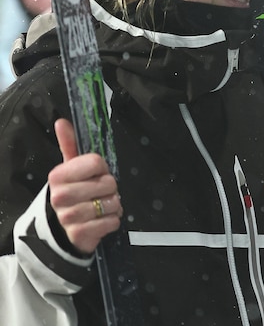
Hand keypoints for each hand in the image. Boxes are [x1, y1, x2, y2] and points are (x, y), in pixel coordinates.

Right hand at [47, 118, 122, 254]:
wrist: (63, 229)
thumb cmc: (73, 193)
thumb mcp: (71, 168)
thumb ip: (69, 144)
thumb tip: (62, 121)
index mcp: (58, 175)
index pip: (96, 162)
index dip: (102, 168)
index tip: (96, 174)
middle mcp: (59, 196)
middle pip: (107, 183)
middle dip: (111, 189)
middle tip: (101, 193)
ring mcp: (68, 217)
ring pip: (111, 204)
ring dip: (114, 206)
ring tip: (103, 207)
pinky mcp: (79, 235)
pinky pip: (111, 222)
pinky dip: (113, 221)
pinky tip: (103, 220)